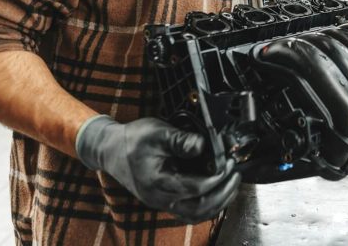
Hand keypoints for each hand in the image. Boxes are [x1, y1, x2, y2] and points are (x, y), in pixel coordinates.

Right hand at [75, 115, 239, 223]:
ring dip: (218, 202)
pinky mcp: (166, 201)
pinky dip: (208, 204)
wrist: (111, 150)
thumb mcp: (157, 132)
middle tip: (236, 175)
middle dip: (223, 193)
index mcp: (158, 183)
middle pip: (199, 209)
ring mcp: (162, 203)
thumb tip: (203, 145)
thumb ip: (181, 140)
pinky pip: (191, 211)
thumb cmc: (133, 140)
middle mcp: (160, 199)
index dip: (217, 178)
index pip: (196, 189)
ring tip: (232, 184)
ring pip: (196, 215)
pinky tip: (218, 189)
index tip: (229, 163)